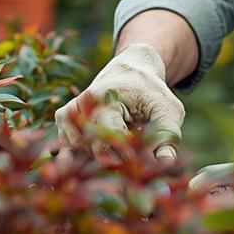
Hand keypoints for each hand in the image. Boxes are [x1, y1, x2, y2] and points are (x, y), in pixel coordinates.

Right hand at [55, 42, 183, 159]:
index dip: (124, 153)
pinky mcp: (69, 114)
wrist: (134, 71)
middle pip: (90, 144)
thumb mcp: (168, 110)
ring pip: (74, 144)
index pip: (108, 135)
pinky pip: (64, 139)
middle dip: (110, 157)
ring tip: (114, 152)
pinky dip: (77, 149)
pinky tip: (99, 148)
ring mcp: (74, 108)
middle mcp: (85, 102)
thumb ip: (167, 135)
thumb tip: (165, 162)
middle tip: (127, 160)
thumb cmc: (152, 92)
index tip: (137, 158)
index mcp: (109, 98)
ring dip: (93, 155)